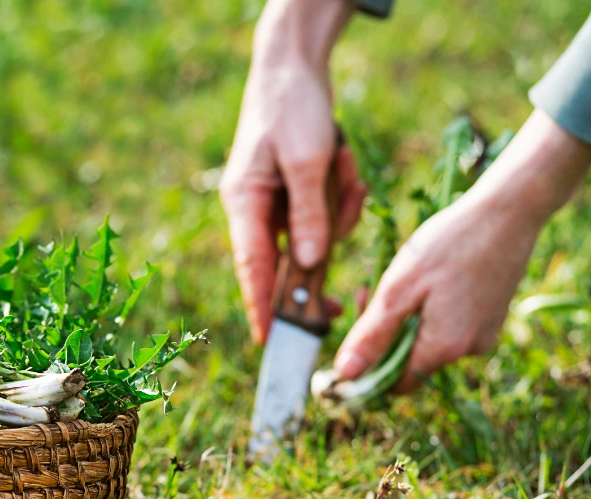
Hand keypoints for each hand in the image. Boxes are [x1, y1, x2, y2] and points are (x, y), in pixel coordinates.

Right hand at [220, 0, 363, 342]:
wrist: (294, 64)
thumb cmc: (292, 107)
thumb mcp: (308, 160)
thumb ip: (310, 215)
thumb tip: (311, 265)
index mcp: (245, 204)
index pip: (252, 268)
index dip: (261, 307)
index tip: (269, 342)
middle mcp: (256, 210)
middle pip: (288, 261)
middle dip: (319, 262)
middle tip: (341, 303)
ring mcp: (278, 202)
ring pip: (317, 236)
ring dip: (339, 208)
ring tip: (343, 162)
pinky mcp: (299, 193)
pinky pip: (327, 213)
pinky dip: (343, 192)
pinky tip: (345, 160)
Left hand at [335, 110, 590, 390]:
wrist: (509, 210)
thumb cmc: (450, 243)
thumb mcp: (399, 287)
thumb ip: (372, 335)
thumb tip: (346, 375)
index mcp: (444, 348)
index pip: (395, 384)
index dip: (370, 366)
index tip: (356, 327)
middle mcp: (469, 351)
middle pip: (410, 361)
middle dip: (384, 331)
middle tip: (367, 289)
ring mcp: (484, 334)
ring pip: (428, 341)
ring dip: (405, 316)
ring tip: (401, 277)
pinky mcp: (491, 318)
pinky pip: (449, 326)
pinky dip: (429, 309)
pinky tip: (427, 278)